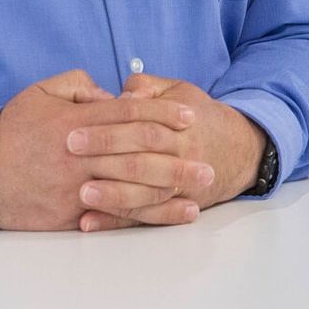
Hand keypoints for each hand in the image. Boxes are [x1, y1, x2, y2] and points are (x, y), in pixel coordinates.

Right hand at [0, 70, 210, 233]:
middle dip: (180, 155)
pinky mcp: (72, 215)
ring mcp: (78, 187)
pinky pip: (118, 216)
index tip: (190, 116)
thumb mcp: (39, 94)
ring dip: (174, 187)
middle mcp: (82, 155)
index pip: (130, 115)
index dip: (164, 114)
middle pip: (141, 152)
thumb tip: (111, 92)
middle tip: (211, 158)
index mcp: (77, 123)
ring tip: (203, 187)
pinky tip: (175, 214)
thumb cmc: (8, 131)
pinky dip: (149, 216)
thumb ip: (78, 86)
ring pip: (136, 186)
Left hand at [67, 75, 267, 230]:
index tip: (74, 128)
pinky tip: (88, 221)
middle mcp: (184, 153)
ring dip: (114, 195)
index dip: (109, 124)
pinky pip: (146, 216)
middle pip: (144, 156)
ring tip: (82, 195)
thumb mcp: (180, 91)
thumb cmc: (199, 118)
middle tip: (69, 152)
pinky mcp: (176, 206)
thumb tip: (120, 94)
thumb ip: (148, 87)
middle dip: (106, 153)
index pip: (143, 121)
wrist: (239, 150)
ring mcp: (181, 184)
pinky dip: (117, 221)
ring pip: (147, 192)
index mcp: (181, 122)